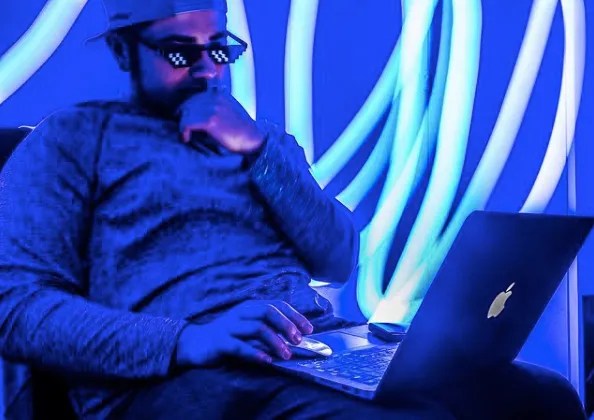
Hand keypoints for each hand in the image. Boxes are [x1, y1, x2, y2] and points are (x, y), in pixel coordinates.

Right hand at [175, 300, 313, 366]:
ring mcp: (230, 326)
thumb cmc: (228, 335)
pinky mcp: (221, 342)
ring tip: (286, 354)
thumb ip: (268, 328)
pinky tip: (267, 360)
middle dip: (286, 325)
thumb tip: (296, 337)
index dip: (294, 316)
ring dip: (275, 341)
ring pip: (256, 328)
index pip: (277, 305)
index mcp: (250, 307)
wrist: (196, 343)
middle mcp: (241, 313)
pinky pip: (240, 346)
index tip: (309, 329)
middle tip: (298, 340)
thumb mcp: (249, 327)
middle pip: (268, 312)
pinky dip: (255, 353)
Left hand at [178, 87, 264, 153]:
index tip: (184, 119)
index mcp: (218, 93)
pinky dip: (184, 132)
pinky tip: (186, 139)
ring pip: (185, 114)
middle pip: (187, 104)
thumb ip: (215, 105)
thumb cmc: (240, 129)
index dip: (187, 109)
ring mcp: (212, 108)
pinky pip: (187, 123)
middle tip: (184, 130)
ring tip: (186, 135)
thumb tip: (194, 112)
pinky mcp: (210, 120)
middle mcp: (214, 97)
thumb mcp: (229, 109)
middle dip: (183, 117)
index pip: (194, 97)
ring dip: (183, 126)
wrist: (252, 139)